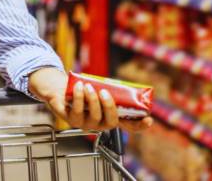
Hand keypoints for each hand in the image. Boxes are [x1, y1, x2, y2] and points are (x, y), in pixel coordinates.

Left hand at [28, 67, 152, 132]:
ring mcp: (87, 124)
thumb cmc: (85, 91)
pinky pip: (78, 111)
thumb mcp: (101, 89)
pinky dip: (79, 97)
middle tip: (104, 92)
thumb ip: (112, 90)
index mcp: (111, 117)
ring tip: (88, 86)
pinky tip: (79, 87)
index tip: (148, 120)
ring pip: (94, 116)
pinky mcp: (72, 120)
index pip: (130, 126)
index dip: (140, 126)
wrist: (63, 90)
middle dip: (109, 106)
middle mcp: (101, 124)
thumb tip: (126, 84)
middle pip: (111, 122)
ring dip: (92, 99)